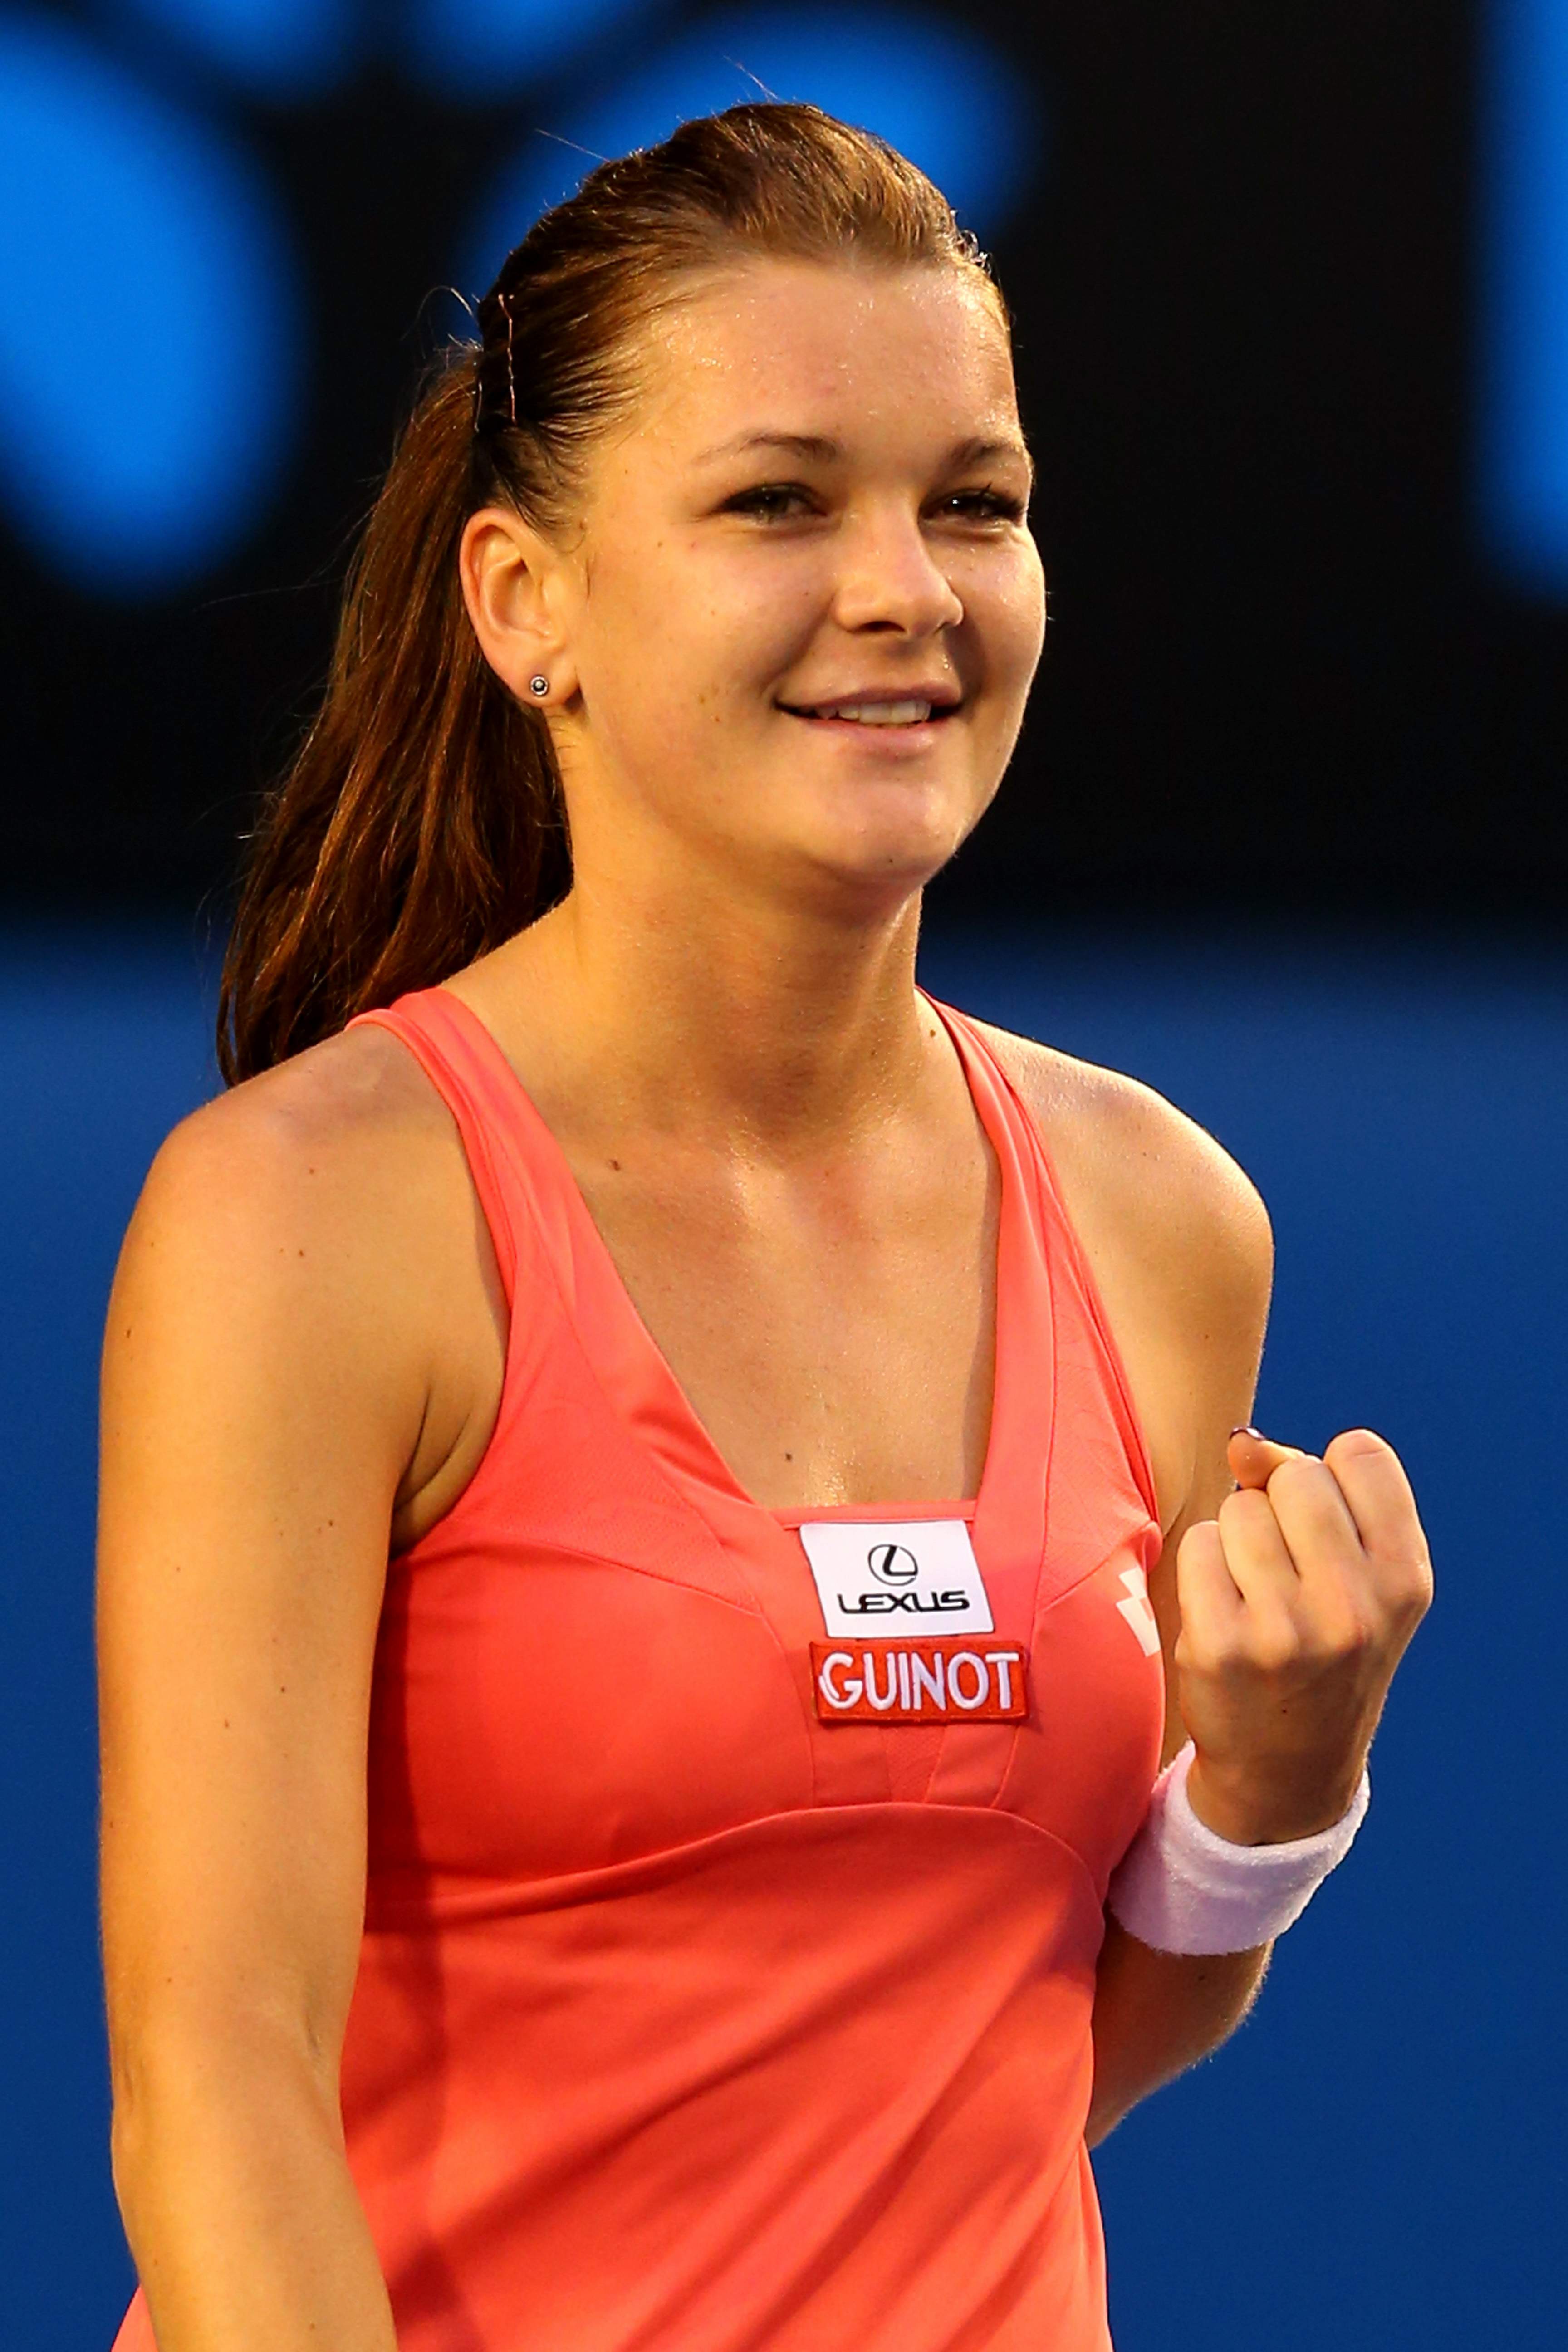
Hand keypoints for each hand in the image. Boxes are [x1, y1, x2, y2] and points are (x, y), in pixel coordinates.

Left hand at [1175, 1428, 1432, 1844]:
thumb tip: (1242, 1442)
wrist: (1288, 1766)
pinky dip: (1203, 1568)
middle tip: (1288, 1570)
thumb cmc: (1320, 1643)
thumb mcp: (1350, 1572)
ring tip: (1256, 1596)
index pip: (1362, 1454)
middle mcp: (1356, 1607)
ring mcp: (1287, 1629)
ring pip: (1239, 1508)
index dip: (1332, 1476)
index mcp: (1406, 1579)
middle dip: (1279, 1505)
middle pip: (1295, 1476)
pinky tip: (1224, 1615)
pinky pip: (1198, 1545)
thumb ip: (1304, 1488)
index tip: (1330, 1531)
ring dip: (1237, 1539)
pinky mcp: (1222, 1646)